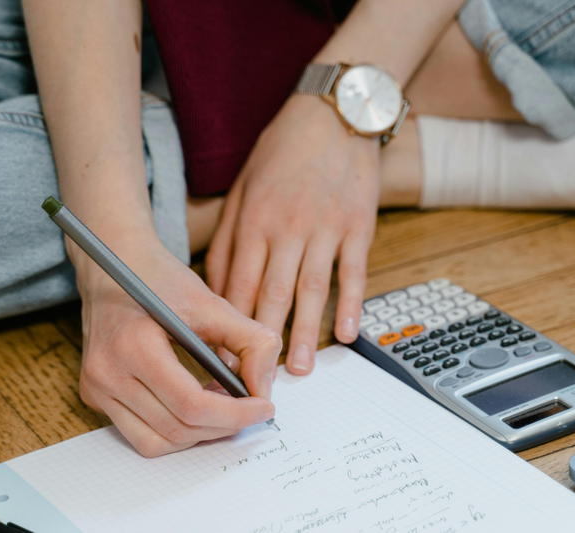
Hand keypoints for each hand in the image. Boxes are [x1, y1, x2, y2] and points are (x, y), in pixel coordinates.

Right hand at [76, 240, 280, 457]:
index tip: (265, 407)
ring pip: (157, 443)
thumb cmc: (161, 280)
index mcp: (133, 346)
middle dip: (223, 426)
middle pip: (177, 428)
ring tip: (222, 404)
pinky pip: (141, 434)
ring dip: (198, 433)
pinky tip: (196, 403)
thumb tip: (265, 388)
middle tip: (251, 407)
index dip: (235, 414)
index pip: (190, 405)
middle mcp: (106, 373)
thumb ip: (251, 341)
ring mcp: (96, 388)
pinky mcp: (95, 396)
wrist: (114, 265)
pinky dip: (175, 429)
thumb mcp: (213, 302)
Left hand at [206, 96, 379, 374]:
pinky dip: (352, 304)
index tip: (223, 356)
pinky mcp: (357, 226)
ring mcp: (325, 228)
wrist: (332, 114)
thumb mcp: (243, 188)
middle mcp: (288, 228)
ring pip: (312, 289)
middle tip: (258, 379)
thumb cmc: (282, 153)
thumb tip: (217, 287)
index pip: (238, 282)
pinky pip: (353, 272)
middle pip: (272, 293)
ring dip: (305, 332)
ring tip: (299, 369)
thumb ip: (229, 237)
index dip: (229, 323)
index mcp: (254, 220)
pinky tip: (348, 334)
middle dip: (262, 341)